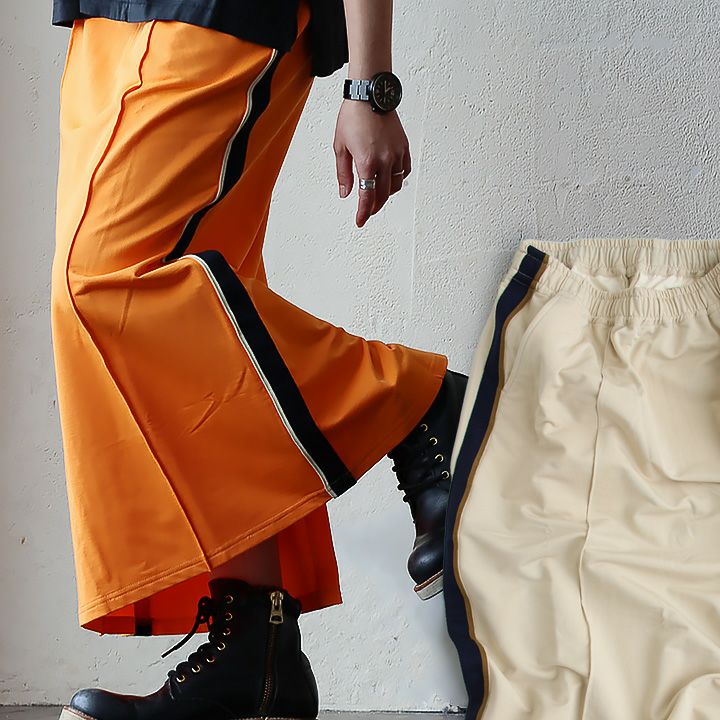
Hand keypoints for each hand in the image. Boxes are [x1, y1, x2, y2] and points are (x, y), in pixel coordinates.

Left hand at [333, 99, 411, 227]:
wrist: (370, 94)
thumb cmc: (353, 116)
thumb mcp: (340, 147)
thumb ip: (343, 173)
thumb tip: (345, 193)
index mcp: (366, 162)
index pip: (366, 197)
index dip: (363, 213)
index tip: (360, 221)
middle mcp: (384, 161)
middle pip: (382, 195)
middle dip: (374, 207)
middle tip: (367, 211)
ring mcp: (396, 154)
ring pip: (395, 186)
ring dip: (386, 194)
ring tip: (377, 195)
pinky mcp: (403, 147)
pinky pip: (405, 171)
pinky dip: (398, 179)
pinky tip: (390, 180)